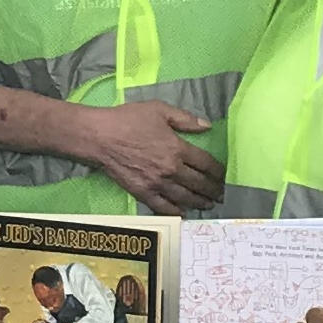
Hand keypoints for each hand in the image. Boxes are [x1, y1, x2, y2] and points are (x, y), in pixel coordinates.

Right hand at [71, 99, 223, 215]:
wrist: (100, 137)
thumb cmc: (128, 120)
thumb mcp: (159, 110)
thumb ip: (185, 119)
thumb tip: (207, 126)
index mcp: (177, 148)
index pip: (205, 164)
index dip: (217, 171)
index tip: (222, 175)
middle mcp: (171, 169)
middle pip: (198, 184)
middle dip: (212, 190)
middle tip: (220, 195)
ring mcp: (157, 184)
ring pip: (184, 197)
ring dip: (199, 202)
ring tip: (208, 205)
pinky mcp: (142, 193)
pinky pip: (163, 206)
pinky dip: (176, 211)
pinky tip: (183, 212)